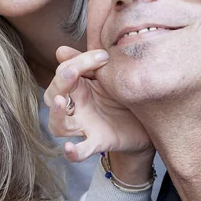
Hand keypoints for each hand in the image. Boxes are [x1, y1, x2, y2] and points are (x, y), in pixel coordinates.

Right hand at [43, 46, 153, 162]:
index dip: (78, 61)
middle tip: (72, 72)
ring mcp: (85, 125)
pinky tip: (69, 148)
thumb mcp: (107, 76)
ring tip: (62, 103)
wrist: (147, 123)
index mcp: (78, 88)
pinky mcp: (99, 142)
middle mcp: (76, 107)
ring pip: (58, 124)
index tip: (104, 55)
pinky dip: (74, 151)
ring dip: (56, 114)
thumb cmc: (122, 97)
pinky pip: (82, 150)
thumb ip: (87, 63)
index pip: (64, 72)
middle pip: (53, 96)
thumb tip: (60, 50)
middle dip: (59, 83)